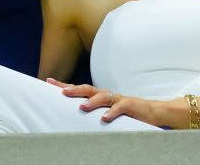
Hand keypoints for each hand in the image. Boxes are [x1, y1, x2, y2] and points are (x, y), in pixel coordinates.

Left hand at [46, 78, 162, 125]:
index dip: (64, 85)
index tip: (48, 81)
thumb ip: (92, 112)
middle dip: (74, 89)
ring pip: (103, 97)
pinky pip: (119, 108)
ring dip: (91, 101)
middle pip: (88, 89)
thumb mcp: (106, 111)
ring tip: (81, 106)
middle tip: (61, 92)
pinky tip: (104, 118)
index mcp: (99, 95)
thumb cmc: (125, 113)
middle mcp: (106, 95)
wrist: (151, 112)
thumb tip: (74, 114)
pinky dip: (111, 113)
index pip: (79, 88)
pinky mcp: (129, 106)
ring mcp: (118, 99)